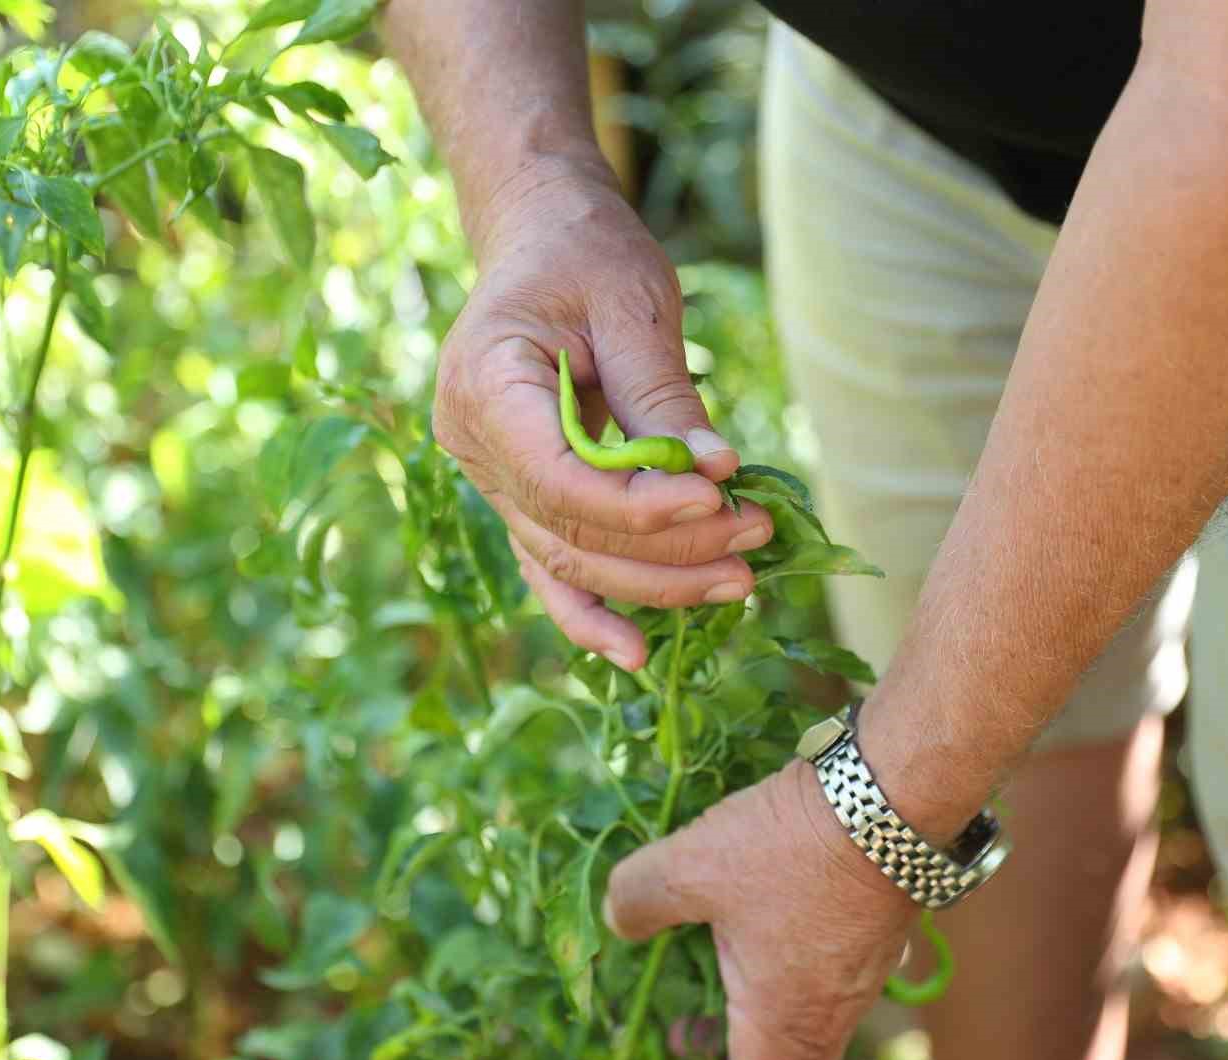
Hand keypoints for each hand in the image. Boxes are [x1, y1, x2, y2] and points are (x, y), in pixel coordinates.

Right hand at [433, 158, 771, 669]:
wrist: (541, 238)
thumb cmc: (585, 254)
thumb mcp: (633, 305)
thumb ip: (663, 396)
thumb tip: (716, 476)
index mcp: (483, 384)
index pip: (559, 478)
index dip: (640, 507)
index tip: (721, 502)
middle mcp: (471, 446)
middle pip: (568, 531)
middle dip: (666, 550)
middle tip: (756, 542)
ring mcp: (490, 478)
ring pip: (566, 559)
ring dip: (652, 583)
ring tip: (740, 582)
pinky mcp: (519, 495)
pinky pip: (551, 565)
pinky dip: (592, 610)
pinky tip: (637, 652)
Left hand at [604, 760, 917, 1059]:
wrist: (889, 797)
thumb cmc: (788, 849)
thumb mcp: (692, 866)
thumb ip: (643, 897)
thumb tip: (618, 920)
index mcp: (782, 1023)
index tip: (683, 1045)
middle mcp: (832, 1014)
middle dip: (745, 1050)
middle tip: (698, 1027)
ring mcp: (865, 974)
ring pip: (815, 1015)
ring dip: (772, 1003)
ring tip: (728, 963)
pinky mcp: (880, 931)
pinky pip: (835, 969)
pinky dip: (800, 959)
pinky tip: (776, 913)